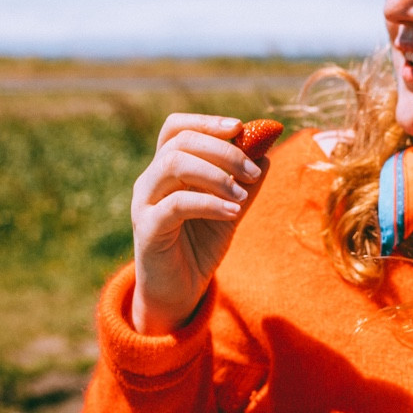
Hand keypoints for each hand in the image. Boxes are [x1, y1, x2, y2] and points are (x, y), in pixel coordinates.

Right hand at [130, 113, 269, 334]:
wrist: (180, 290)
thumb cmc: (201, 245)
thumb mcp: (230, 209)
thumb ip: (245, 184)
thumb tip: (267, 156)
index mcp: (167, 169)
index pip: (177, 128)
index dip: (206, 122)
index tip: (240, 128)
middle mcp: (151, 180)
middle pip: (181, 142)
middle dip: (223, 150)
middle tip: (253, 169)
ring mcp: (145, 203)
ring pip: (173, 165)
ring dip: (216, 174)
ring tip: (243, 194)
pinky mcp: (147, 229)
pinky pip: (176, 204)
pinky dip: (209, 202)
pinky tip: (233, 212)